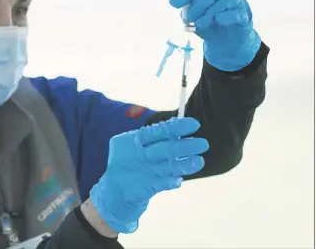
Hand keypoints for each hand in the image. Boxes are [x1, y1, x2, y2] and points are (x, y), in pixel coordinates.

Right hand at [89, 117, 208, 233]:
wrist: (113, 193)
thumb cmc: (128, 164)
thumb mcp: (133, 146)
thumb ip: (152, 137)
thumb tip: (177, 125)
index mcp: (131, 140)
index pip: (157, 130)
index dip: (177, 127)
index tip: (194, 124)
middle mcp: (135, 155)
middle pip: (165, 148)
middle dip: (186, 145)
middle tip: (204, 143)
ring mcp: (140, 172)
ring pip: (168, 166)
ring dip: (185, 164)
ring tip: (199, 161)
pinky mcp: (144, 189)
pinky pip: (164, 183)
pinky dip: (173, 180)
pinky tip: (180, 179)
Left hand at [169, 0, 261, 71]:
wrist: (226, 39)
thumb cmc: (208, 21)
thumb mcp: (193, 16)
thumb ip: (186, 10)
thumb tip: (176, 4)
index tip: (173, 3)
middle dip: (200, 3)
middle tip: (190, 18)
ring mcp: (236, 1)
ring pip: (226, 0)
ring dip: (210, 13)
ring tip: (200, 24)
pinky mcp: (243, 15)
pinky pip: (236, 13)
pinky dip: (226, 16)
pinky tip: (218, 20)